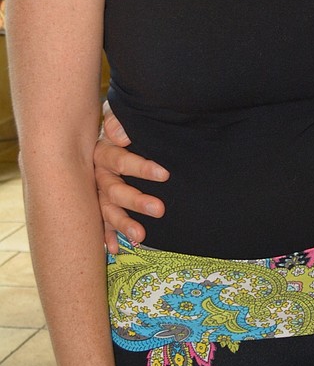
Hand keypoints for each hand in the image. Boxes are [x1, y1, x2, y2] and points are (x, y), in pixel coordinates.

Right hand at [96, 102, 168, 252]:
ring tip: (140, 236)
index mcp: (102, 152)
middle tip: (160, 209)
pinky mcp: (100, 205)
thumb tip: (121, 135)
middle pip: (114, 190)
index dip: (141, 167)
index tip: (165, 174)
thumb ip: (119, 122)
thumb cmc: (121, 127)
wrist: (112, 134)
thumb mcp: (119, 116)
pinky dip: (107, 236)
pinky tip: (114, 249)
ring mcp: (98, 192)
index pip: (120, 160)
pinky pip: (101, 223)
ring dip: (123, 223)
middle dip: (136, 201)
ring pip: (107, 210)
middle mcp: (98, 174)